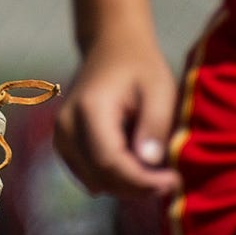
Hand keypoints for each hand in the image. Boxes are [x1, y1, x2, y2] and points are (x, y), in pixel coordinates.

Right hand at [58, 31, 179, 199]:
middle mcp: (67, 126)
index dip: (142, 181)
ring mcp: (61, 136)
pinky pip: (89, 177)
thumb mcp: (159, 88)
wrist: (111, 47)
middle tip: (171, 179)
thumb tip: (149, 163)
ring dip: (127, 185)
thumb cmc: (140, 66)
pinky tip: (135, 164)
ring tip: (155, 170)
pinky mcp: (64, 144)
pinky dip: (114, 178)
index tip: (174, 181)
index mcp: (89, 109)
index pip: (110, 162)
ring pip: (95, 182)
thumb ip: (155, 124)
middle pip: (101, 177)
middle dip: (138, 187)